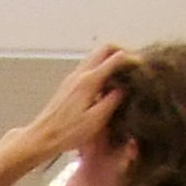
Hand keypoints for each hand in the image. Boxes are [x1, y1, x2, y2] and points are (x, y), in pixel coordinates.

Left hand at [2, 43, 130, 171]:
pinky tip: (108, 83)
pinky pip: (88, 66)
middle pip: (104, 48)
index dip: (132, 59)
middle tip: (133, 64)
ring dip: (111, 58)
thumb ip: (113, 100)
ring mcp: (72, 78)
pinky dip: (101, 67)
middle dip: (122, 51)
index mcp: (88, 81)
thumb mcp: (96, 119)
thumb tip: (125, 87)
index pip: (116, 58)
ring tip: (123, 74)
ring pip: (95, 56)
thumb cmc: (67, 133)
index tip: (143, 67)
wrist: (42, 137)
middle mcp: (79, 75)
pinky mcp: (68, 84)